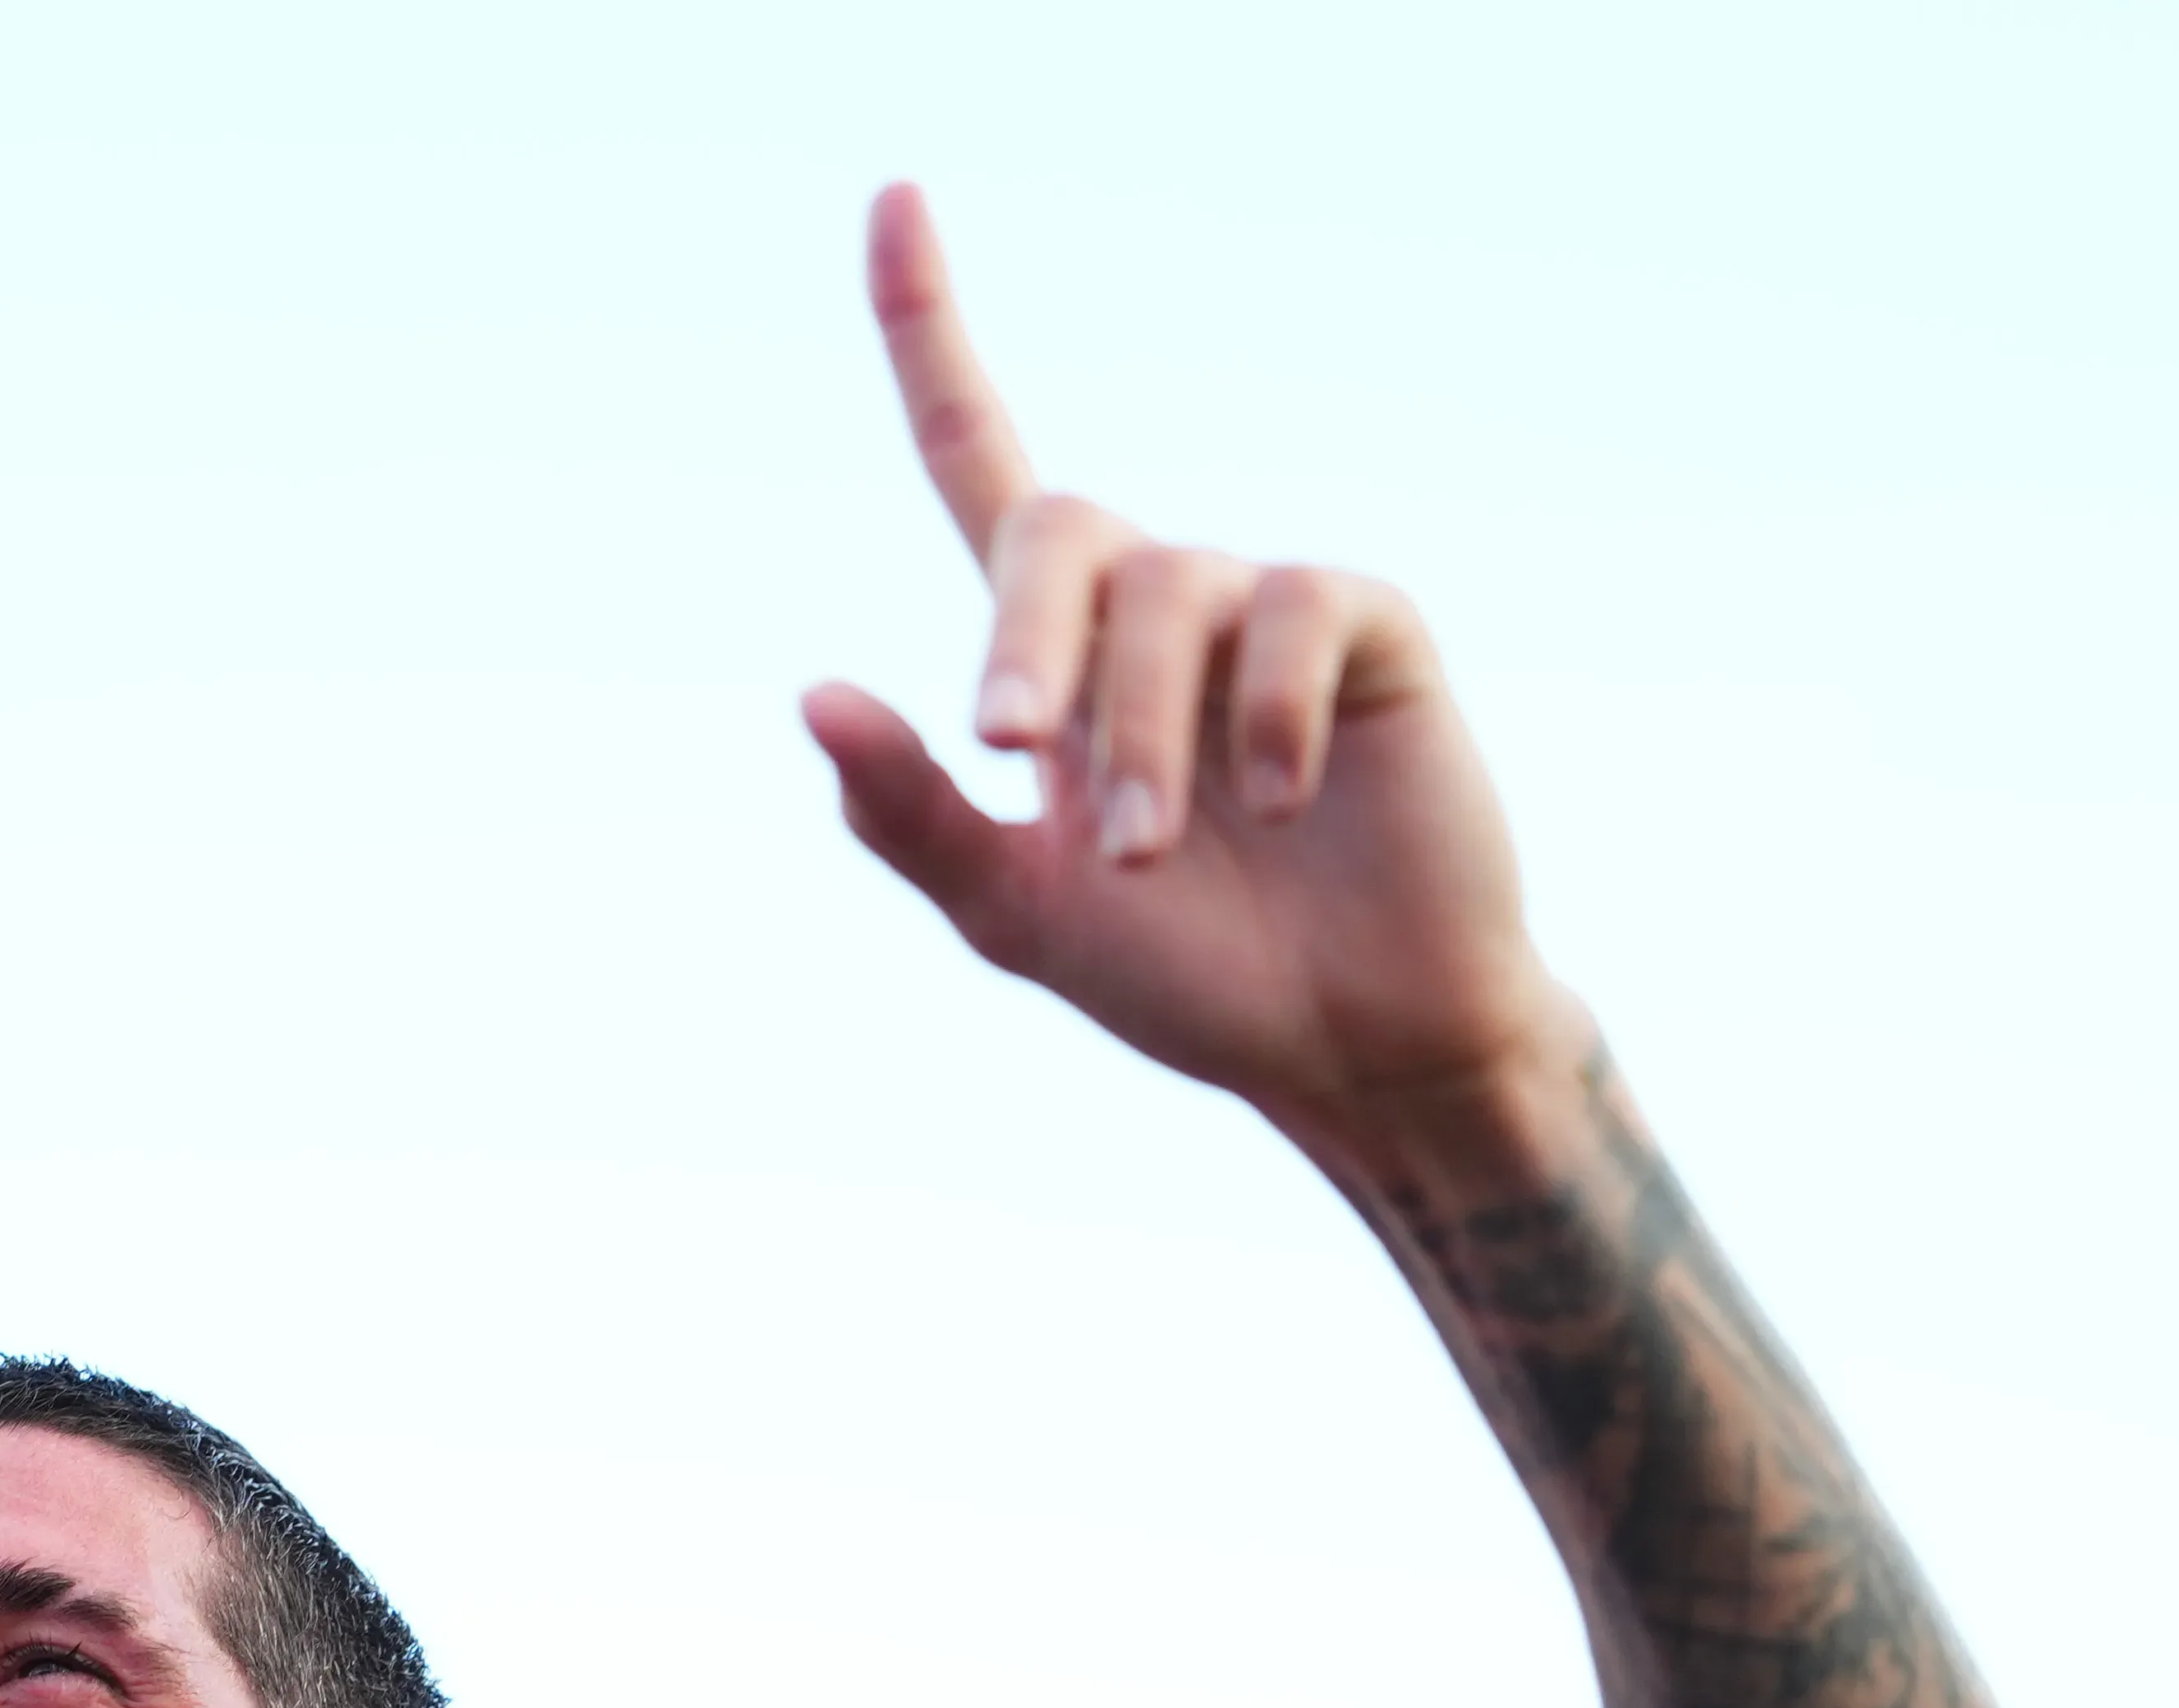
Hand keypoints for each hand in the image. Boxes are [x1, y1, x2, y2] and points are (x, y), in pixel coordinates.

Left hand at [802, 185, 1585, 1147]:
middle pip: (1053, 523)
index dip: (932, 333)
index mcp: (1052, 654)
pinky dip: (1261, 716)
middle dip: (1019, 642)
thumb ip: (912, 813)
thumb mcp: (1016, 911)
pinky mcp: (1365, 624)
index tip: (894, 197)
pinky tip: (1279, 798)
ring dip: (1141, 735)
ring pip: (1164, 592)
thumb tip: (812, 693)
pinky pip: (1292, 611)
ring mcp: (1263, 602)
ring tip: (1159, 851)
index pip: (977, 458)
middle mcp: (1152, 600)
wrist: (1345, 1039)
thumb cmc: (1186, 972)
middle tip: (1014, 754)